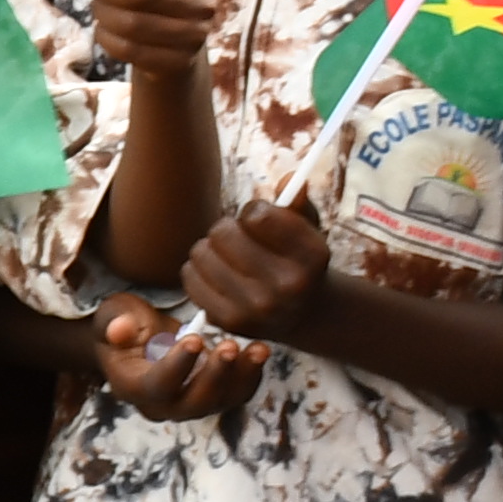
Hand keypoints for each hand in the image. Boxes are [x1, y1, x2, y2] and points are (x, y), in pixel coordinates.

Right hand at [96, 291, 265, 421]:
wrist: (137, 340)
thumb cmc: (123, 323)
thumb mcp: (112, 314)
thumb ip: (115, 320)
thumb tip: (120, 329)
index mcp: (133, 387)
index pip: (158, 385)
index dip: (177, 365)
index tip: (195, 339)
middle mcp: (163, 405)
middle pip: (194, 402)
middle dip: (216, 375)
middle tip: (229, 345)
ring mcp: (190, 405)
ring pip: (221, 401)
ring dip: (242, 377)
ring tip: (258, 348)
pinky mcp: (213, 397)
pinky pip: (236, 394)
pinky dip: (251, 375)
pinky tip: (260, 350)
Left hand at [179, 194, 334, 343]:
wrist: (306, 315)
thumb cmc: (300, 261)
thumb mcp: (308, 230)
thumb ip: (298, 201)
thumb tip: (288, 179)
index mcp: (312, 256)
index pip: (256, 215)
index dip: (252, 211)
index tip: (258, 221)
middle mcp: (288, 285)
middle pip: (223, 232)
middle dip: (227, 228)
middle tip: (237, 239)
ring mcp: (258, 308)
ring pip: (201, 252)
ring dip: (210, 248)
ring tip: (227, 257)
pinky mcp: (229, 322)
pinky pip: (189, 277)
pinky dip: (196, 270)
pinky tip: (216, 274)